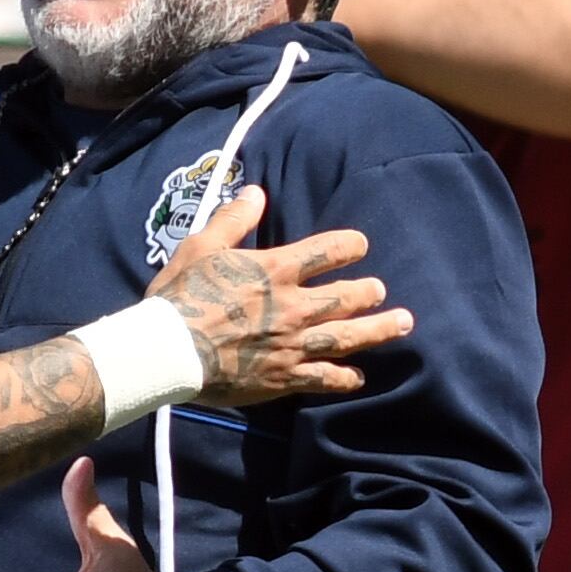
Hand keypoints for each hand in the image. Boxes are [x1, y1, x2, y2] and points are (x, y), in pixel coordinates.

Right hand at [147, 188, 414, 407]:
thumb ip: (234, 219)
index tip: (360, 245)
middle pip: (347, 297)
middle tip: (382, 291)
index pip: (327, 251)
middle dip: (370, 292)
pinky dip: (344, 378)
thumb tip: (257, 193)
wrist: (169, 351)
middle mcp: (293, 307)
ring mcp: (292, 345)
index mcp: (276, 271)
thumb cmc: (181, 295)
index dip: (349, 245)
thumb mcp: (202, 247)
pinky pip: (324, 379)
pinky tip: (359, 377)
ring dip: (378, 330)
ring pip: (347, 337)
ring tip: (401, 323)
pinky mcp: (283, 378)